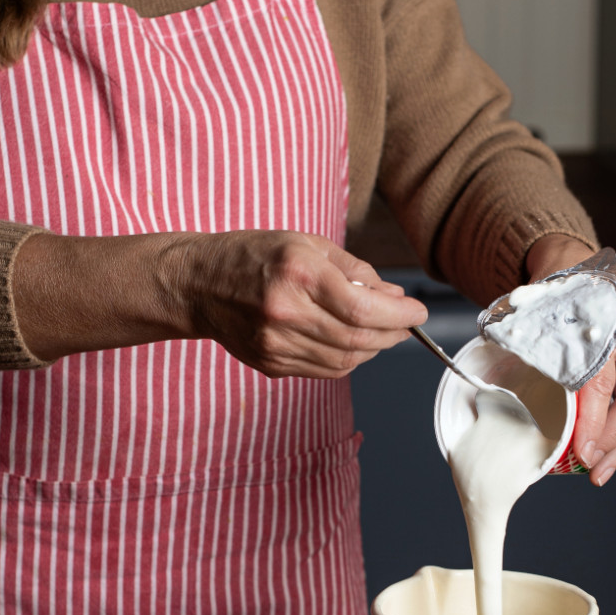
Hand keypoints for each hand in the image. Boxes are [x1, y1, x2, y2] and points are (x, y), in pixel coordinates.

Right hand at [177, 230, 427, 378]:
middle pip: (359, 339)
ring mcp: (276, 344)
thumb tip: (393, 295)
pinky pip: (324, 370)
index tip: (417, 312)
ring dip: (373, 349)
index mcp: (298, 274)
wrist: (197, 285)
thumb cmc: (252, 256)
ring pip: (345, 361)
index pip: (364, 307)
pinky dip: (348, 360)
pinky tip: (350, 343)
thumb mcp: (306, 243)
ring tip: (380, 332)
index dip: (399, 315)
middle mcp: (286, 312)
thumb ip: (354, 269)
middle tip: (406, 324)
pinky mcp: (271, 364)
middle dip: (393, 334)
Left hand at [524, 234, 615, 486]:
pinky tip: (611, 448)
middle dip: (614, 442)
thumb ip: (522, 345)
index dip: (595, 422)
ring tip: (601, 470)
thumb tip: (489, 385)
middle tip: (593, 469)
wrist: (575, 260)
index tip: (583, 452)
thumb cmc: (551, 291)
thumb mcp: (532, 310)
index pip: (602, 383)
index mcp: (605, 321)